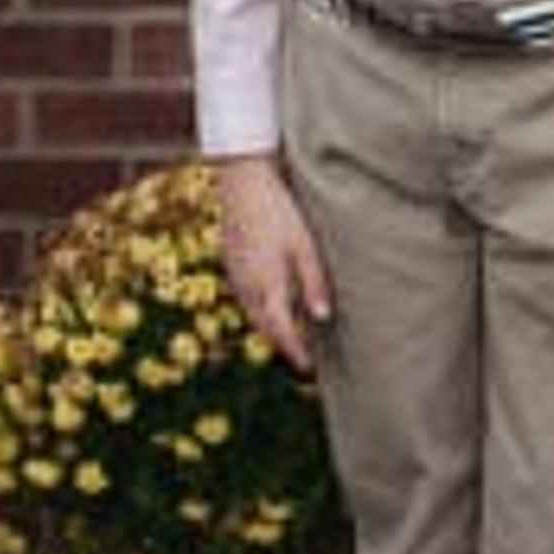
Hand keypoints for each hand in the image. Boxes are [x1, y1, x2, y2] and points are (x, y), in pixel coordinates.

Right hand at [214, 155, 328, 375]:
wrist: (243, 183)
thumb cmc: (280, 211)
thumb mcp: (305, 246)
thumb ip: (314, 283)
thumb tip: (323, 318)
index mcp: (267, 284)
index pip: (281, 331)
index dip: (295, 352)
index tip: (308, 369)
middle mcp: (247, 287)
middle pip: (265, 328)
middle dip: (283, 346)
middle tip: (304, 362)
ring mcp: (235, 276)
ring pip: (253, 315)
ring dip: (271, 330)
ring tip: (292, 340)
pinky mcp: (231, 265)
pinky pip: (246, 299)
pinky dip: (261, 311)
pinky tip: (274, 308)